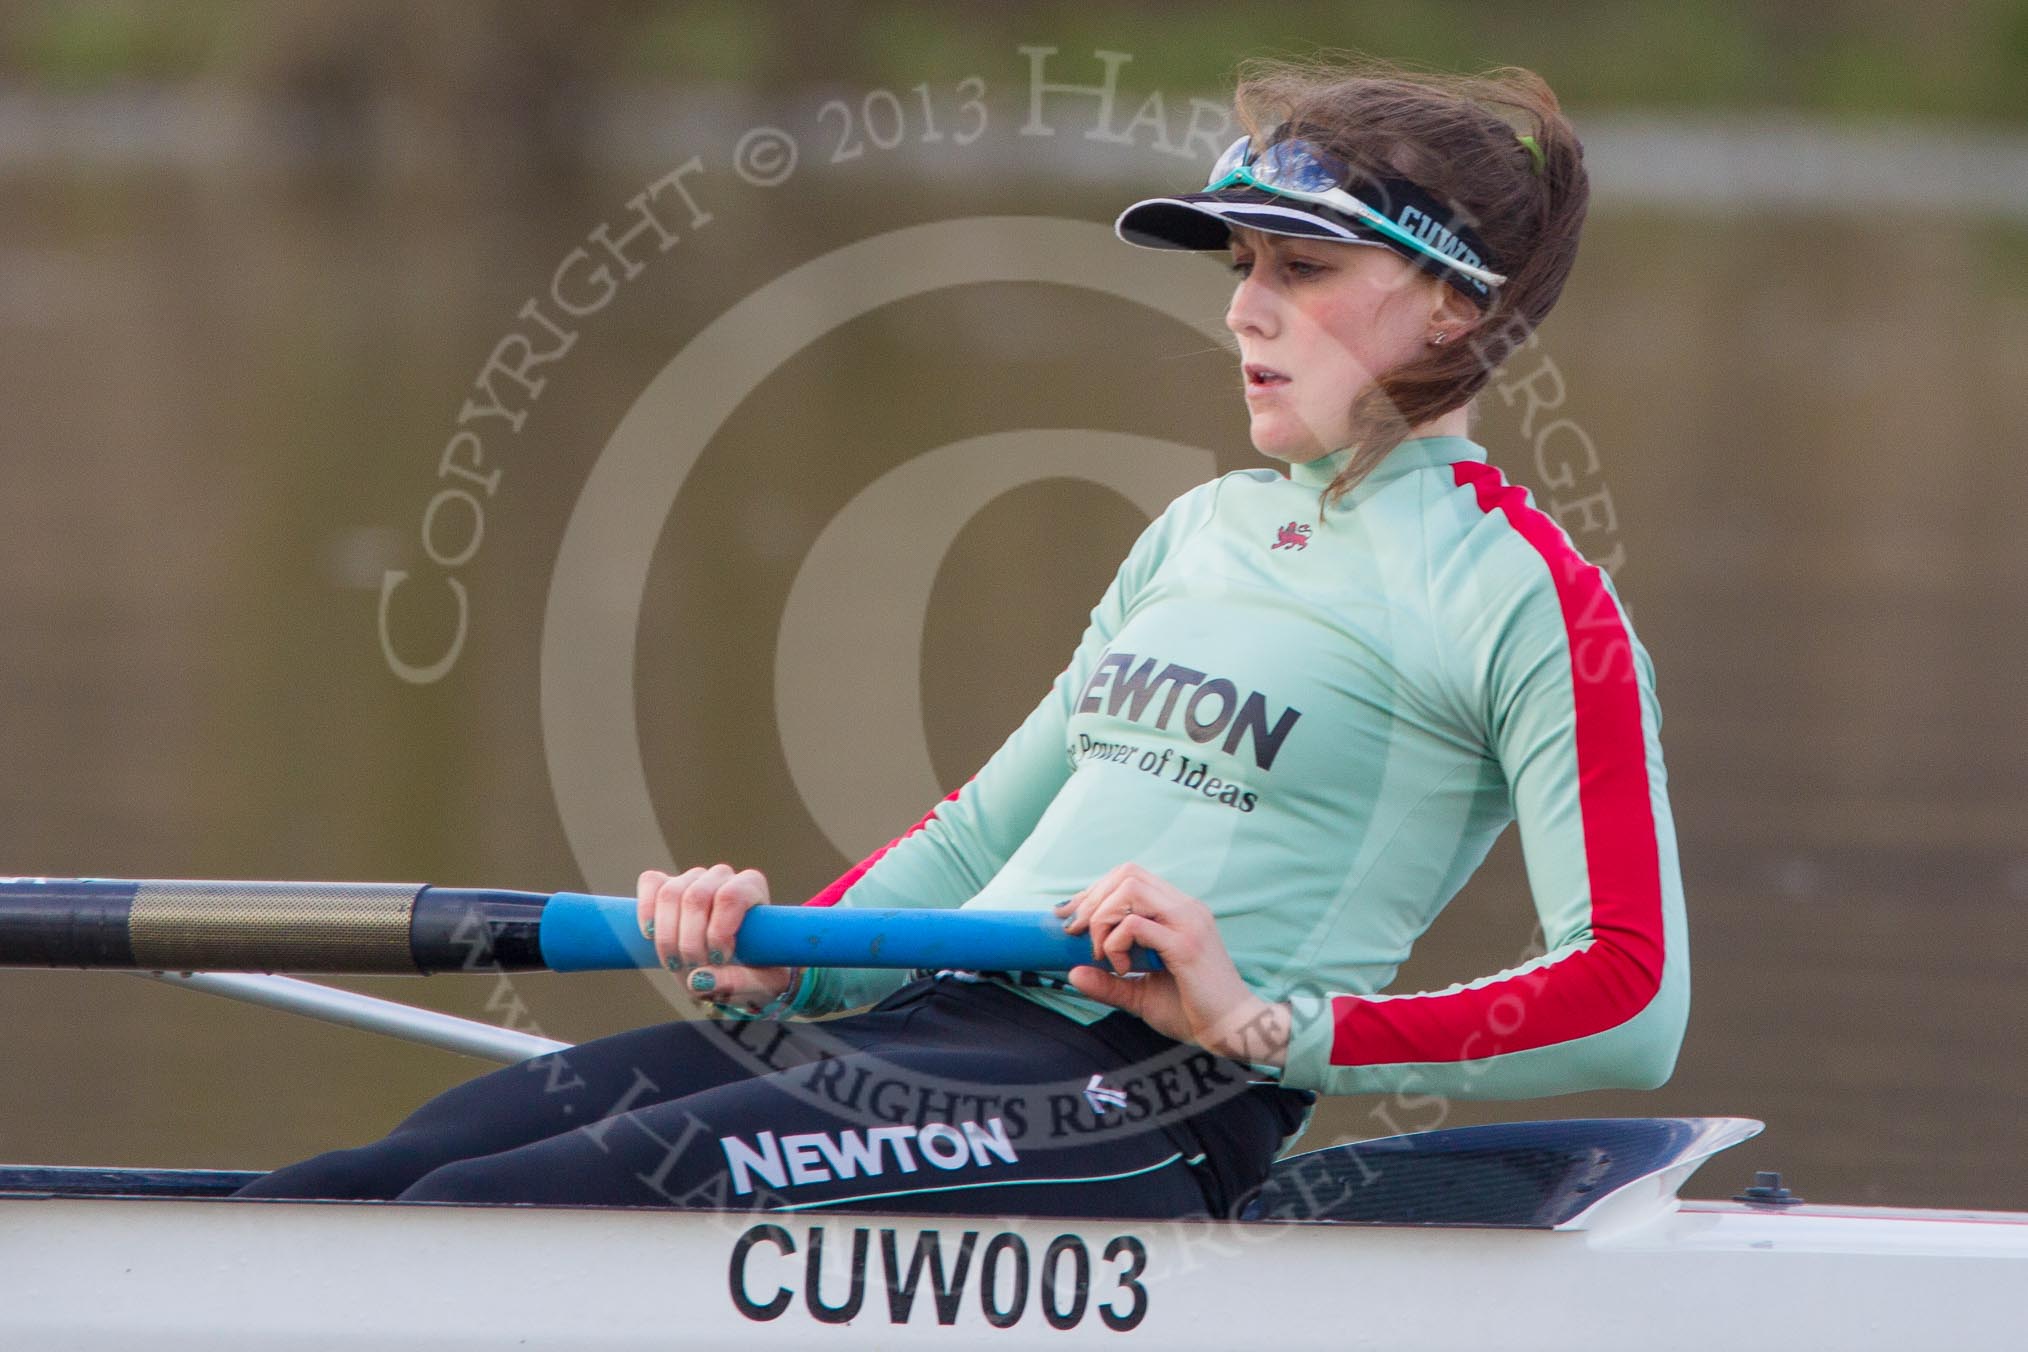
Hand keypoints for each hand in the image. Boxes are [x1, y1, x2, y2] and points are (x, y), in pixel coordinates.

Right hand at [636, 866, 795, 1011]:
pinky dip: (646, 910)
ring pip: (670, 894)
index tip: (719, 960)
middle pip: (696, 897)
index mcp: (751, 887)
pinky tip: (651, 936)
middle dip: (690, 941)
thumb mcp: (758, 983)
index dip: (718, 930)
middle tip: (695, 969)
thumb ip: (736, 982)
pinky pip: (651, 883)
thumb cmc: (755, 971)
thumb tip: (700, 979)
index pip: (730, 896)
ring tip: (677, 964)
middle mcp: (723, 877)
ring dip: (667, 936)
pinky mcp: (666, 884)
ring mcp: (693, 878)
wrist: (734, 969)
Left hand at [1059, 863, 1288, 1068]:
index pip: (1129, 877)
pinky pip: (1136, 925)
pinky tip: (1120, 967)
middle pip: (1126, 873)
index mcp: (1178, 911)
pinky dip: (1116, 942)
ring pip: (1129, 889)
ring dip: (1102, 917)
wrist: (1232, 1031)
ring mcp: (1188, 922)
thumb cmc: (1192, 1011)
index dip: (1094, 892)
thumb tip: (1072, 973)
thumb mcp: (1141, 995)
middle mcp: (1185, 907)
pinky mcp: (1187, 945)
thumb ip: (1109, 983)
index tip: (1069, 917)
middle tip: (1076, 934)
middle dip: (1091, 900)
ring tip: (1101, 952)